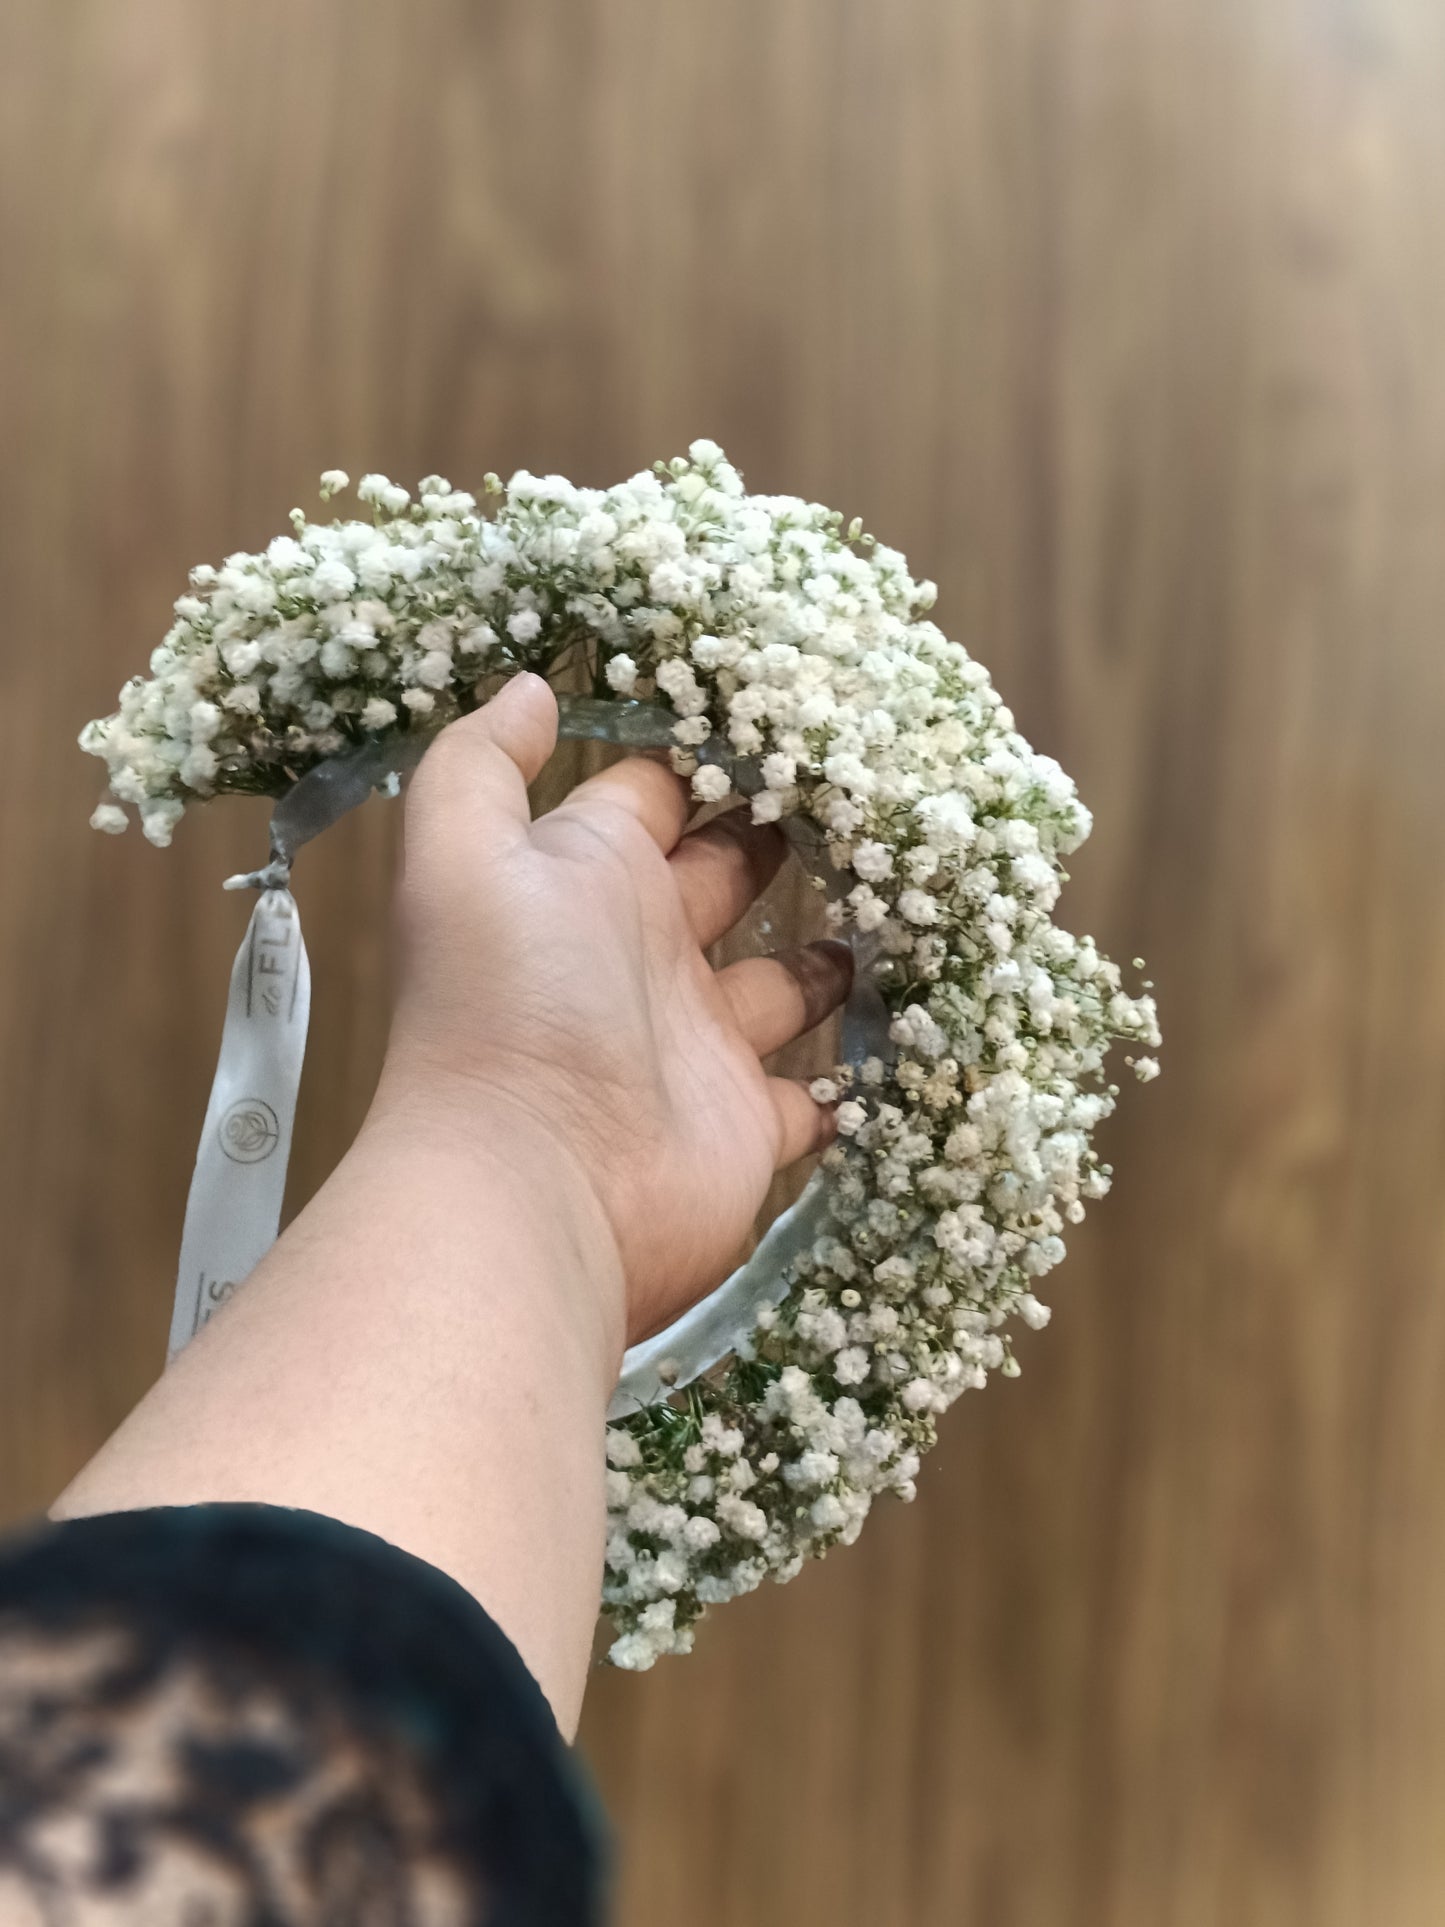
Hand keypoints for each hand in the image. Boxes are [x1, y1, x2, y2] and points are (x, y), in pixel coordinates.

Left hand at [376, 672, 851, 1350]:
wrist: (535, 1193)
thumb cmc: (507, 1008)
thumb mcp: (466, 856)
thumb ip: (482, 764)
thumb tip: (530, 686)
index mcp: (587, 883)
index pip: (654, 799)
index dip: (709, 755)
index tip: (792, 705)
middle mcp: (644, 958)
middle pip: (729, 877)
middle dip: (787, 835)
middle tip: (874, 787)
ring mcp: (702, 1046)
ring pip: (783, 984)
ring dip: (835, 950)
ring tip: (911, 894)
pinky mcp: (749, 1126)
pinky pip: (813, 1097)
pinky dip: (851, 1075)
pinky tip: (907, 1028)